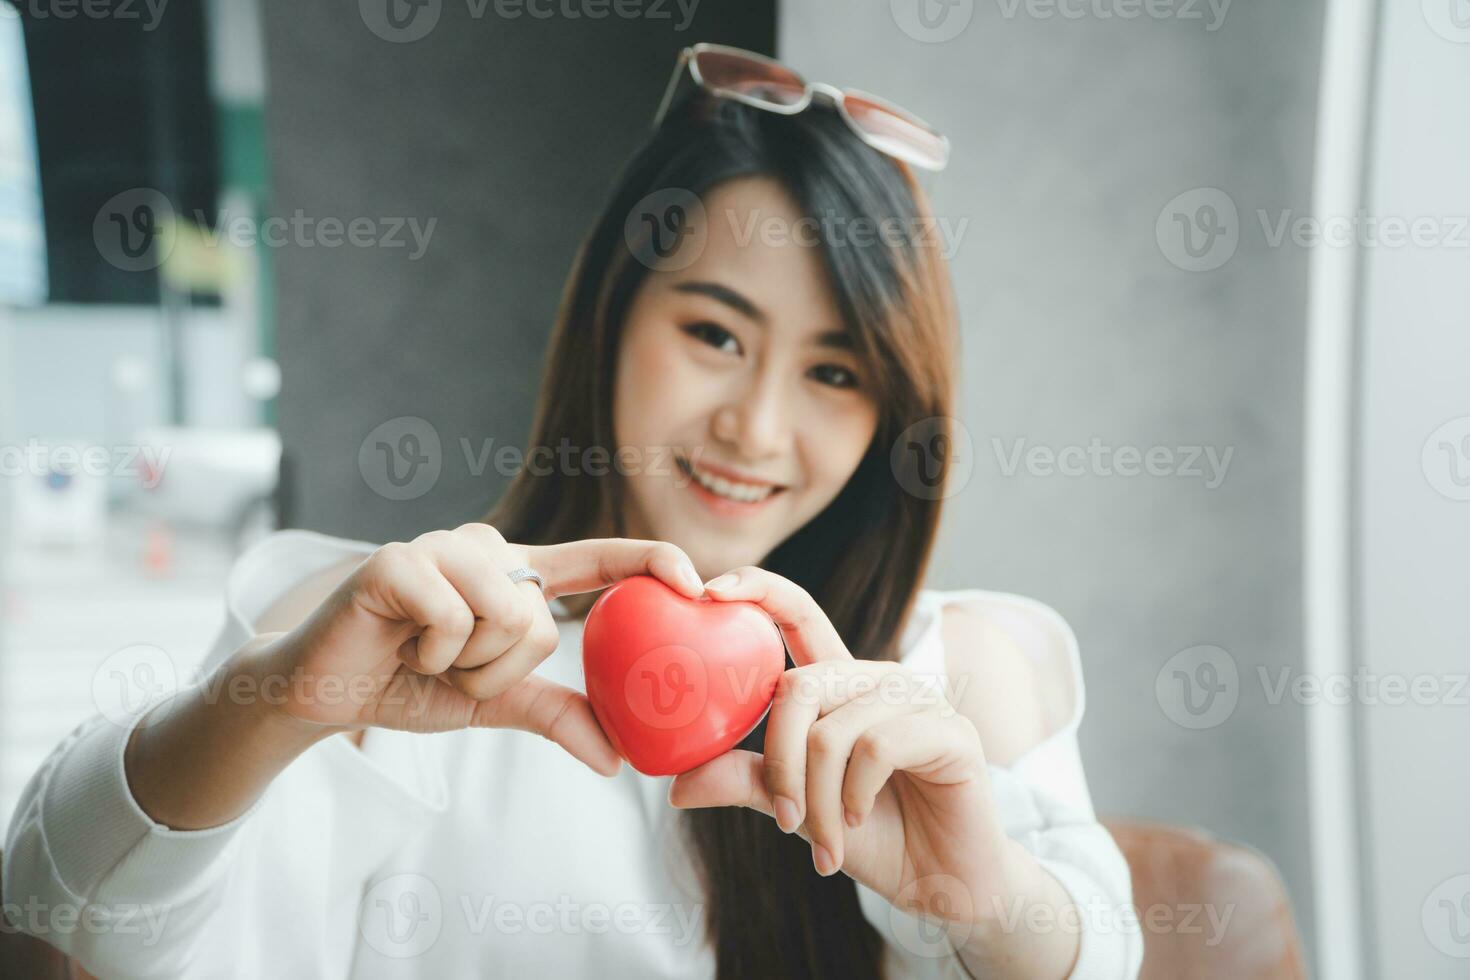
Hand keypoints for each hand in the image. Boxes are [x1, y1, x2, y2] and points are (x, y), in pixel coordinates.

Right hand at [251, 524, 703, 774]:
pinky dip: (431, 651)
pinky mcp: (399, 558)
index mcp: (514, 575)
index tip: (698, 579)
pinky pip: (454, 616)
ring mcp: (441, 546)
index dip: (647, 562)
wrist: (319, 694)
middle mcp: (486, 547)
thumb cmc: (406, 685)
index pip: (593, 561)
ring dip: (464, 663)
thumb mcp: (491, 702)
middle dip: (495, 670)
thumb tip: (618, 758)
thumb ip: (554, 714)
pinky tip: (397, 642)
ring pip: (507, 614)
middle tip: (447, 669)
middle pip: (541, 619)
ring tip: (422, 656)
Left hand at [667, 566, 1014, 931]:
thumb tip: (675, 785)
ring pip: (833, 730)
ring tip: (827, 842)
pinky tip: (862, 822)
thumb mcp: (797, 809)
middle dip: (779, 762)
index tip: (708, 590)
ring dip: (818, 798)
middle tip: (781, 820)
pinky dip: (855, 796)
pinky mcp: (950, 730)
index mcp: (840, 685)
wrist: (941, 884)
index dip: (758, 590)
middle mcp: (879, 679)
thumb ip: (747, 782)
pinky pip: (877, 747)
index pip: (798, 616)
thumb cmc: (872, 837)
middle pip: (800, 687)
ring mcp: (918, 700)